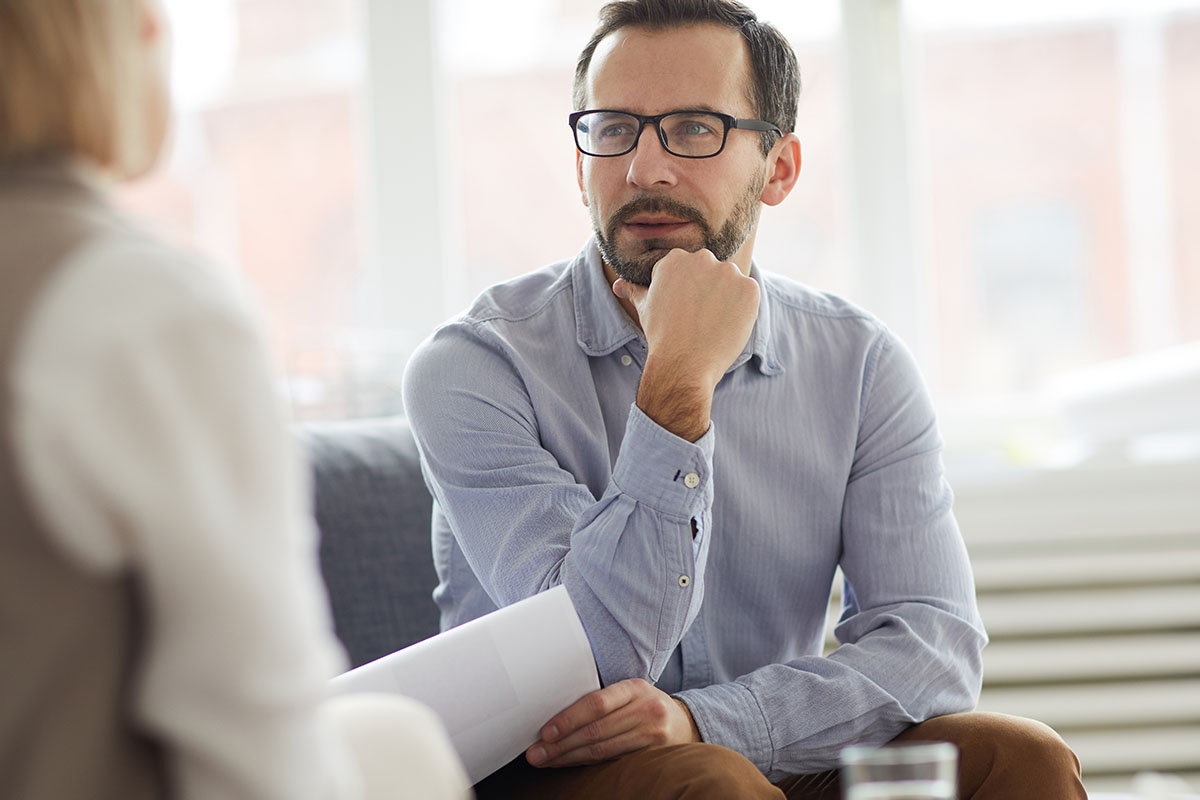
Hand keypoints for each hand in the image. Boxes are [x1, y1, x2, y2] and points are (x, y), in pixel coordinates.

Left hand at [525, 679, 700, 767]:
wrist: (684, 723)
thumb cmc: (644, 706)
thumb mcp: (630, 693)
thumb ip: (602, 701)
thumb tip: (554, 715)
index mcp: (635, 688)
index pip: (597, 703)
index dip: (569, 719)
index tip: (545, 732)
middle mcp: (646, 709)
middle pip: (596, 730)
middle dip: (561, 744)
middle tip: (535, 753)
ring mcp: (653, 733)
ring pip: (602, 749)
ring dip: (568, 757)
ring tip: (545, 760)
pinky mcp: (654, 754)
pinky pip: (612, 760)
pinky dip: (586, 763)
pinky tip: (568, 763)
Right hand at [614, 249, 758, 440]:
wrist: (684, 363)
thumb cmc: (662, 336)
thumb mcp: (645, 309)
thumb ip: (635, 290)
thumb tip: (619, 285)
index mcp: (675, 259)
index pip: (689, 268)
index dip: (688, 290)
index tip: (685, 309)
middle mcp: (702, 258)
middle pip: (711, 270)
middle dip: (708, 290)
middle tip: (699, 317)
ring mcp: (728, 272)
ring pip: (731, 281)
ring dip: (727, 298)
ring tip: (713, 323)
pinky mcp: (749, 288)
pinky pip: (749, 294)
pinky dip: (743, 308)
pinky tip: (728, 325)